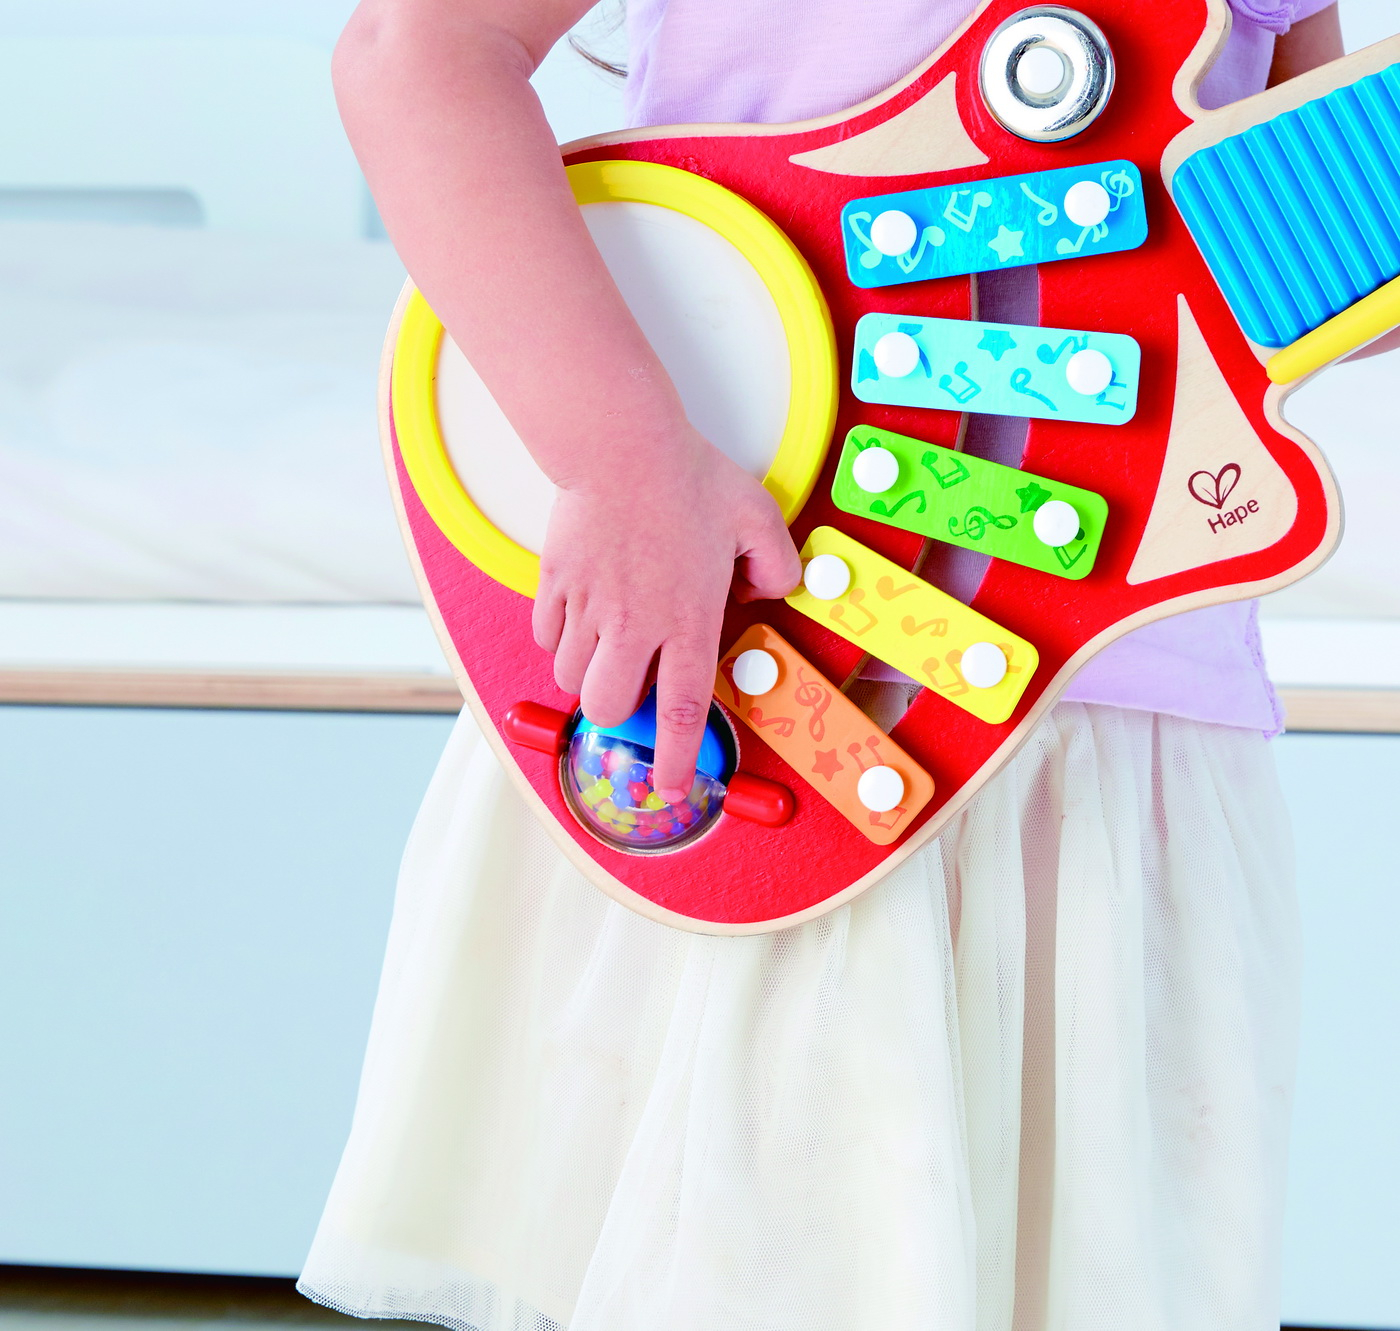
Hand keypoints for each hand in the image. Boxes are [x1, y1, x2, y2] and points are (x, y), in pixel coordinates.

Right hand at [532, 426, 800, 800]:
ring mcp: (589, 608)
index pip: (683, 711)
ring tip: (607, 652)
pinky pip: (547, 637)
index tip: (672, 788)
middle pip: (608, 708)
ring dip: (588, 679)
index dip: (676, 760)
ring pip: (571, 677)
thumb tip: (769, 591)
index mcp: (687, 620)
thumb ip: (776, 564)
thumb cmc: (686, 477)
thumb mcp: (757, 517)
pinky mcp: (555, 585)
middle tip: (632, 698)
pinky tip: (580, 620)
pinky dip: (560, 642)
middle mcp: (634, 626)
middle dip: (617, 719)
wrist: (620, 443)